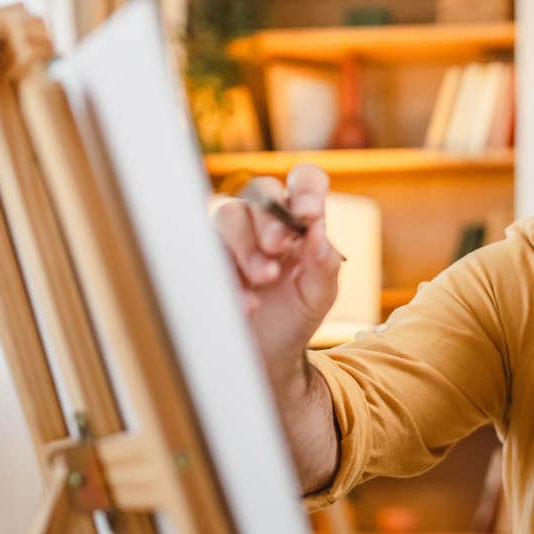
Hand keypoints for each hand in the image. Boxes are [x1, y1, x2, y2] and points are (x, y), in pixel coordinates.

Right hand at [211, 164, 340, 387]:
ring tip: (264, 278)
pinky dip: (228, 276)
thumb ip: (325, 264)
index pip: (305, 181)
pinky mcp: (207, 257)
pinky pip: (208, 250)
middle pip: (262, 191)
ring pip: (229, 214)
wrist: (266, 352)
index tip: (309, 214)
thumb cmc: (296, 313)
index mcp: (299, 218)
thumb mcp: (319, 295)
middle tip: (278, 246)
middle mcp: (264, 218)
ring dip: (247, 246)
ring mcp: (232, 235)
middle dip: (270, 218)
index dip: (306, 189)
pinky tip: (246, 302)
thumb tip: (318, 233)